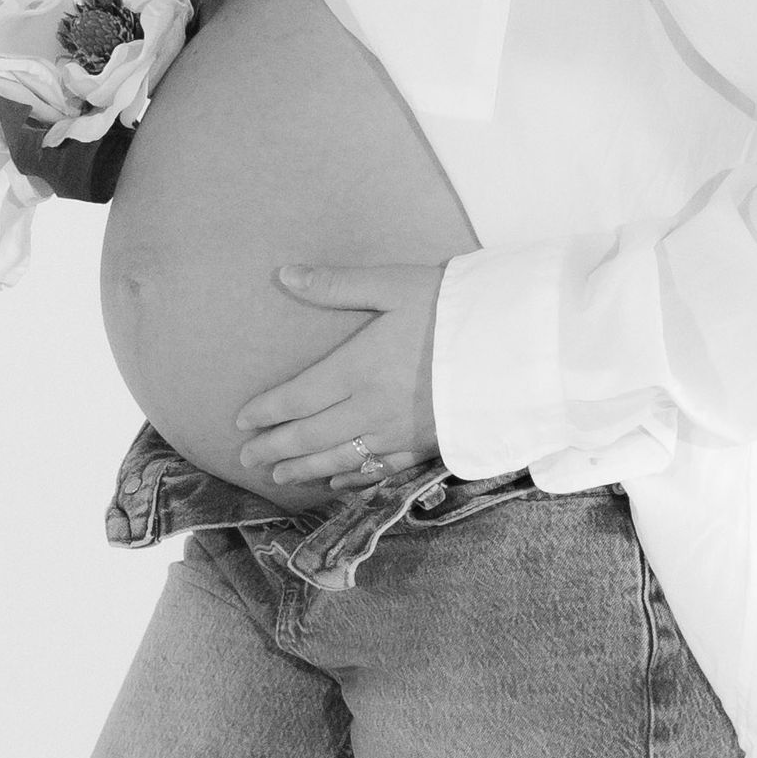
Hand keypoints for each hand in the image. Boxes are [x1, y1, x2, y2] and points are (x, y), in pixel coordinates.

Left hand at [234, 257, 447, 490]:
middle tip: (247, 457)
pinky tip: (338, 483)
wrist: (515, 346)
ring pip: (340, 459)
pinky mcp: (427, 445)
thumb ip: (337, 285)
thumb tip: (284, 274)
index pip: (298, 397)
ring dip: (305, 468)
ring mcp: (399, 432)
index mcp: (358, 367)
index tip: (241, 421)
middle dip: (275, 448)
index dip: (267, 411)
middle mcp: (371, 408)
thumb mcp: (393, 284)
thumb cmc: (453, 307)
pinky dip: (353, 479)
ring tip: (279, 475)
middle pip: (311, 435)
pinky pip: (380, 471)